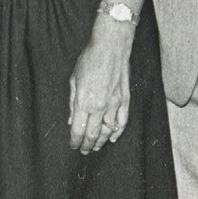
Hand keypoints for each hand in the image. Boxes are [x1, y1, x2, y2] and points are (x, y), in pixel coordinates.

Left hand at [68, 18, 133, 153]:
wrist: (110, 48)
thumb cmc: (89, 60)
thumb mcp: (74, 80)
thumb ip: (73, 103)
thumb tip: (72, 121)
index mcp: (84, 101)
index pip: (79, 129)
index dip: (75, 141)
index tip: (73, 146)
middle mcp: (100, 106)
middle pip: (93, 134)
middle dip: (87, 145)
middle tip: (84, 151)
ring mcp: (115, 104)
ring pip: (108, 131)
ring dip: (101, 142)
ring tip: (96, 147)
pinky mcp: (125, 100)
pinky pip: (122, 122)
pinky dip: (117, 132)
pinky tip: (112, 137)